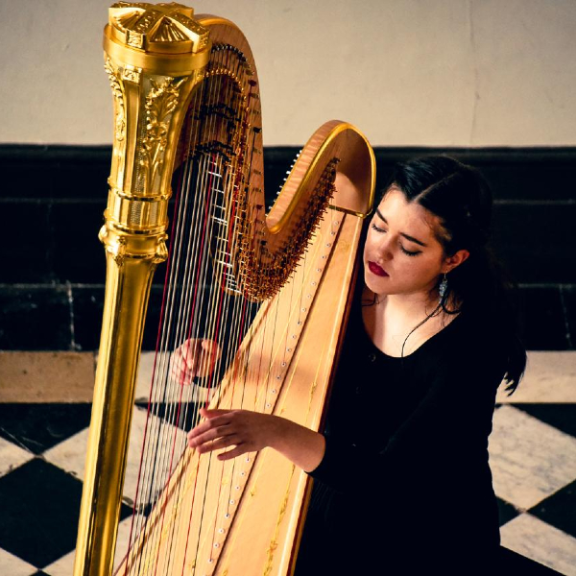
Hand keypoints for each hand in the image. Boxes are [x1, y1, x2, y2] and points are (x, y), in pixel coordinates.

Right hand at [171, 339, 220, 382]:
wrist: (207, 363)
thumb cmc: (211, 355)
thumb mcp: (216, 351)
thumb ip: (212, 347)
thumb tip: (204, 343)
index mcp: (191, 343)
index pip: (186, 348)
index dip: (188, 357)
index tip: (192, 365)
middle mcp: (181, 349)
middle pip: (177, 357)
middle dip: (184, 367)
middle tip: (193, 373)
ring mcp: (176, 359)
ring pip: (174, 366)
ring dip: (182, 374)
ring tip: (192, 378)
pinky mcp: (175, 367)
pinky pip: (172, 374)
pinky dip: (179, 379)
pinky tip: (188, 382)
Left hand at [187, 408, 325, 471]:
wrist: (272, 427)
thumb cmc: (250, 419)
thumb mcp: (235, 413)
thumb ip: (218, 413)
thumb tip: (201, 411)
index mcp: (233, 416)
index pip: (213, 422)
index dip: (200, 429)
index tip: (190, 435)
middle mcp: (237, 424)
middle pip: (216, 431)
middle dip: (202, 438)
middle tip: (190, 444)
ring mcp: (244, 435)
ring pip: (225, 441)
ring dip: (211, 446)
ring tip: (198, 451)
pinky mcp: (250, 445)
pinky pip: (237, 450)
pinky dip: (228, 454)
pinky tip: (218, 457)